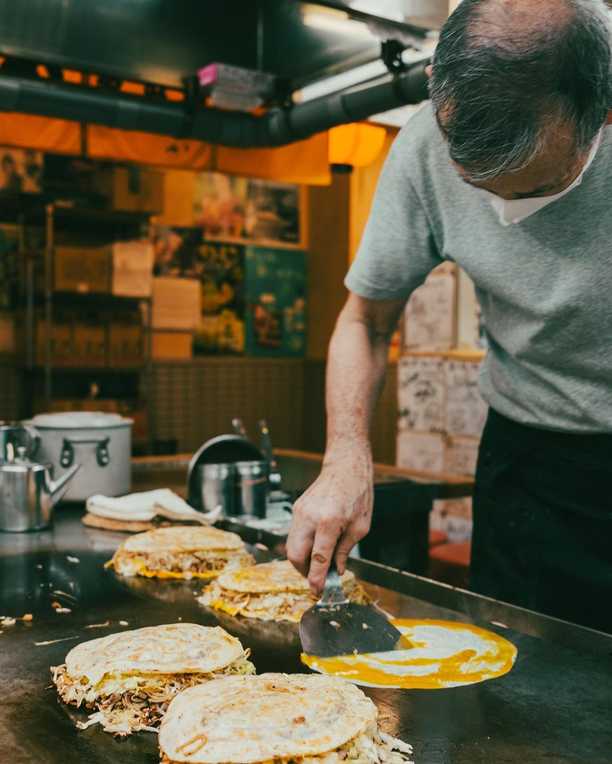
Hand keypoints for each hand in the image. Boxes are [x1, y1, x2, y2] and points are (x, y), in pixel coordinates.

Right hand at [286, 447, 372, 593]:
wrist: (346, 466)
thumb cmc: (358, 493)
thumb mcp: (360, 527)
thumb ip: (345, 551)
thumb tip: (336, 569)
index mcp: (329, 521)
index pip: (318, 558)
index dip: (316, 578)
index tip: (318, 591)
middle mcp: (309, 517)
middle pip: (295, 555)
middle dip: (305, 571)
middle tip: (318, 577)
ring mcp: (300, 512)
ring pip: (291, 546)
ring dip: (303, 559)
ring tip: (319, 561)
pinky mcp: (297, 509)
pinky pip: (295, 534)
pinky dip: (303, 545)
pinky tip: (317, 545)